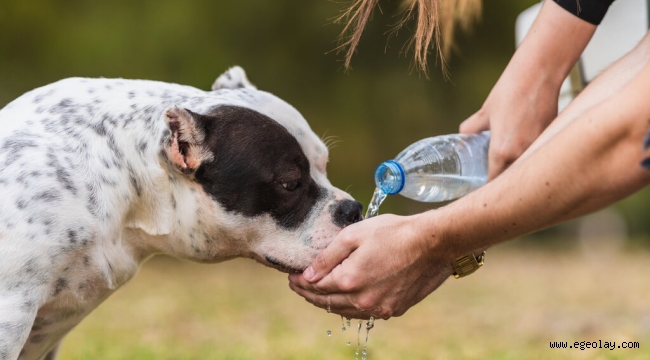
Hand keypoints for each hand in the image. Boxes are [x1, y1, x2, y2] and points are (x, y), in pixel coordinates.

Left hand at [288, 213, 453, 319]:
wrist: (434, 244)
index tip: (291, 275)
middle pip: (326, 302)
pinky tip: (345, 297)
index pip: (315, 286)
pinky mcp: (394, 310)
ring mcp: (380, 308)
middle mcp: (363, 300)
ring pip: (344, 311)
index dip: (299, 281)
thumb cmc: (395, 232)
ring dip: (328, 302)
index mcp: (349, 280)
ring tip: (317, 292)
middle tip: (298, 285)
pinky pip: (364, 312)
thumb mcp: (354, 235)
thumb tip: (308, 274)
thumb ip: (328, 256)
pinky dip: (349, 306)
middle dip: (309, 293)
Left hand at [459, 0, 596, 179]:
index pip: (494, 183)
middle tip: (499, 182)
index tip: (484, 190)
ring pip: (529, 169)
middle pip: (513, 180)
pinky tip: (531, 151)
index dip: (488, 189)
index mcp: (502, 152)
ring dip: (522, 170)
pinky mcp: (553, 139)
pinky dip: (535, 156)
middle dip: (506, 183)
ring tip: (515, 168)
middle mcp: (522, 155)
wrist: (538, 74)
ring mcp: (539, 148)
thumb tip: (463, 134)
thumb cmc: (509, 91)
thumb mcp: (485, 112)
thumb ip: (472, 128)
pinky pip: (541, 155)